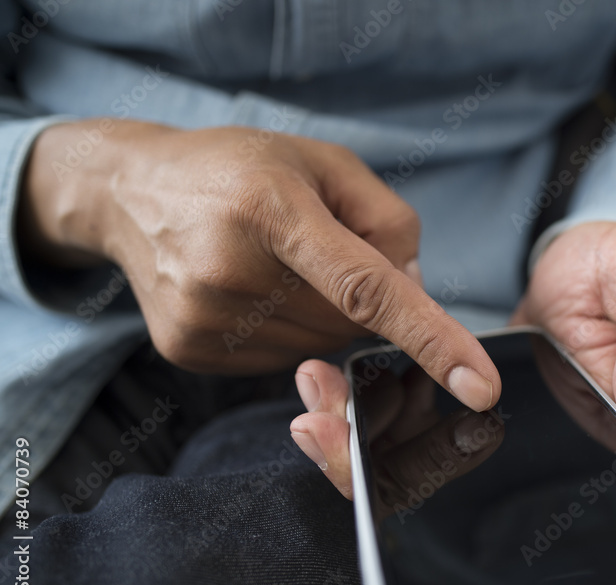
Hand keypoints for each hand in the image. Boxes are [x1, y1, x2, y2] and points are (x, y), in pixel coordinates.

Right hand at [18, 119, 498, 407]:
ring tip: (276, 263)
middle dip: (359, 297)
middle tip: (317, 249)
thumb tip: (416, 290)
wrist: (131, 193)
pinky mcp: (189, 352)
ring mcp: (206, 320)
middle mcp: (232, 272)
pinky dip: (288, 331)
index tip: (481, 387)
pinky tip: (252, 290)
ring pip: (320, 348)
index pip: (367, 288)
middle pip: (351, 324)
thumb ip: (389, 221)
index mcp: (273, 210)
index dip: (431, 339)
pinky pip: (280, 361)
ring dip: (323, 315)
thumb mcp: (324, 163)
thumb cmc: (241, 169)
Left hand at [289, 221, 615, 499]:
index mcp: (581, 429)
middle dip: (370, 462)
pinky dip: (368, 400)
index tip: (368, 464)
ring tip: (313, 398)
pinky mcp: (462, 389)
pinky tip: (331, 380)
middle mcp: (528, 437)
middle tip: (318, 428)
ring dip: (357, 430)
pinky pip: (412, 409)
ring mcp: (490, 415)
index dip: (431, 483)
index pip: (506, 483)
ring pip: (417, 449)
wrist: (593, 251)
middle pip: (443, 478)